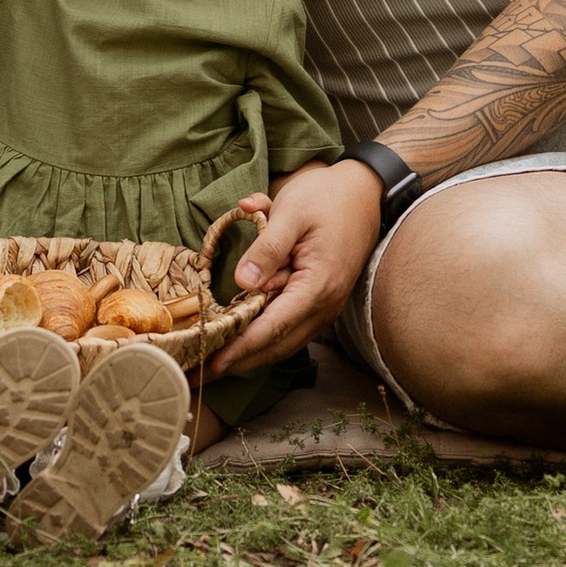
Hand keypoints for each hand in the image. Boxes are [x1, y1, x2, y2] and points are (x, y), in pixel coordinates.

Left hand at [209, 159, 381, 375]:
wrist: (363, 193)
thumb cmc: (326, 198)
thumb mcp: (292, 212)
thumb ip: (267, 248)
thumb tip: (242, 283)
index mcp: (318, 286)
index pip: (273, 327)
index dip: (240, 347)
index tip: (212, 362)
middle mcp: (325, 305)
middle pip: (277, 344)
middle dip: (239, 361)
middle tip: (202, 373)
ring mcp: (325, 306)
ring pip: (283, 340)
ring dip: (249, 352)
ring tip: (214, 360)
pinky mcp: (320, 301)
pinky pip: (289, 326)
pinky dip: (263, 335)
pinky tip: (238, 335)